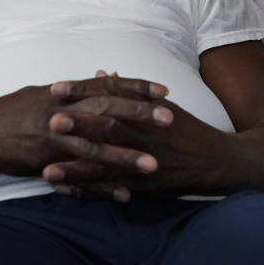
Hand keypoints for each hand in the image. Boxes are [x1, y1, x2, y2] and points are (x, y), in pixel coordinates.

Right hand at [0, 75, 171, 181]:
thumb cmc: (9, 113)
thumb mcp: (40, 94)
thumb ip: (71, 91)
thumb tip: (98, 78)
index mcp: (62, 93)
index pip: (104, 85)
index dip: (135, 87)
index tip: (162, 90)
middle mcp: (60, 110)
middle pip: (105, 109)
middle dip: (139, 114)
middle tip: (170, 118)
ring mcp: (53, 138)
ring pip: (95, 146)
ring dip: (126, 156)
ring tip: (153, 164)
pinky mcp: (45, 162)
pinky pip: (79, 176)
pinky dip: (101, 186)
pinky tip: (124, 195)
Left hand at [42, 70, 231, 201]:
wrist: (217, 161)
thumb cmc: (184, 129)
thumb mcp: (160, 105)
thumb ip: (128, 90)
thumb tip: (101, 72)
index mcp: (145, 112)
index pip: (109, 98)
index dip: (82, 94)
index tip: (55, 88)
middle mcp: (144, 137)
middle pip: (108, 130)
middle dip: (78, 127)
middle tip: (49, 123)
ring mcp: (143, 164)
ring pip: (106, 167)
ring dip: (76, 170)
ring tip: (46, 171)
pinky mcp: (144, 187)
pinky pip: (112, 190)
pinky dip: (88, 192)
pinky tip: (64, 192)